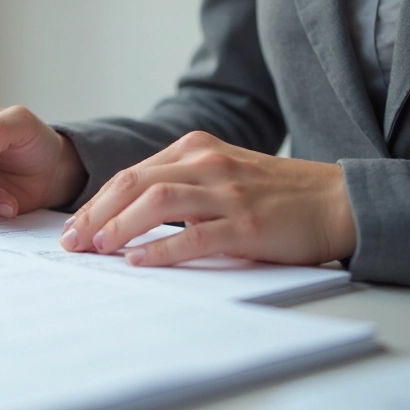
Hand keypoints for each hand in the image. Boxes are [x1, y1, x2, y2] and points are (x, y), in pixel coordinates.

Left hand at [59, 131, 355, 266]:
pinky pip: (194, 234)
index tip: (75, 225)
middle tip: (72, 241)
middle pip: (134, 182)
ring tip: (97, 248)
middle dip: (96, 213)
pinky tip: (139, 261)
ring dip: (119, 226)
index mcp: (195, 148)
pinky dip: (161, 249)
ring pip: (157, 201)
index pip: (132, 173)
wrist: (337, 200)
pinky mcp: (248, 223)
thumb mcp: (221, 173)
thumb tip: (127, 217)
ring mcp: (228, 191)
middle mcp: (207, 163)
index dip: (97, 201)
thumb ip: (180, 184)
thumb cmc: (275, 193)